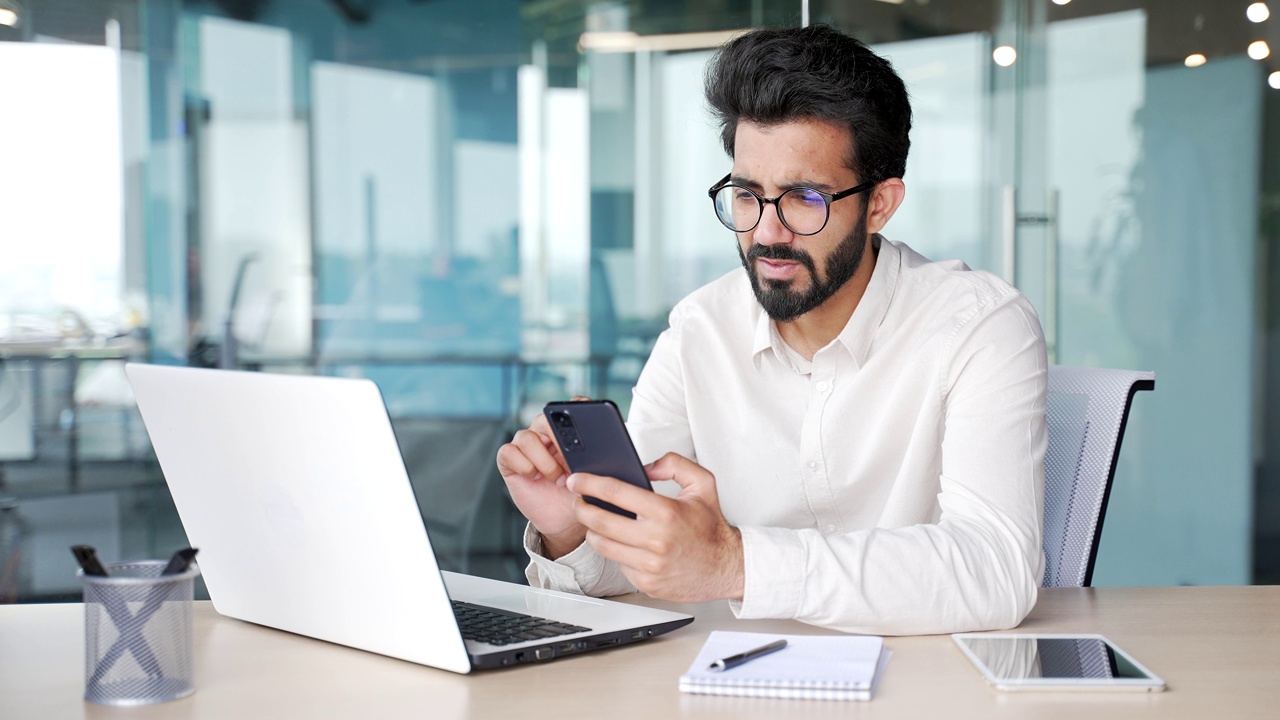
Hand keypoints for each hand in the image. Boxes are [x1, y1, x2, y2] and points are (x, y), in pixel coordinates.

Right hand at [496, 411, 585, 558]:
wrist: (564, 519)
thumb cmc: (579, 494)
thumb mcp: (595, 476)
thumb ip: (598, 458)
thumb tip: (605, 448)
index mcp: (568, 430)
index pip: (570, 406)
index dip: (575, 410)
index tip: (587, 421)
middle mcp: (545, 432)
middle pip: (545, 418)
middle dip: (558, 440)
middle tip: (571, 460)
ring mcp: (526, 445)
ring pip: (527, 437)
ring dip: (544, 460)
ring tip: (557, 478)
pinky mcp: (509, 459)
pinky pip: (509, 452)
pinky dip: (524, 465)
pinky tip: (535, 477)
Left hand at [566, 452, 743, 602]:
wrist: (727, 567)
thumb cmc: (711, 527)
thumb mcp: (702, 484)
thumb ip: (674, 464)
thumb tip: (645, 466)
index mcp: (666, 512)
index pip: (615, 493)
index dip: (589, 484)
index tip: (576, 480)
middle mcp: (656, 540)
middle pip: (599, 521)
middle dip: (581, 508)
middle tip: (578, 501)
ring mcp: (650, 565)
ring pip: (602, 546)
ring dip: (592, 531)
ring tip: (594, 521)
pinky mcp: (647, 583)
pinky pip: (618, 564)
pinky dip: (616, 552)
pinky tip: (622, 543)